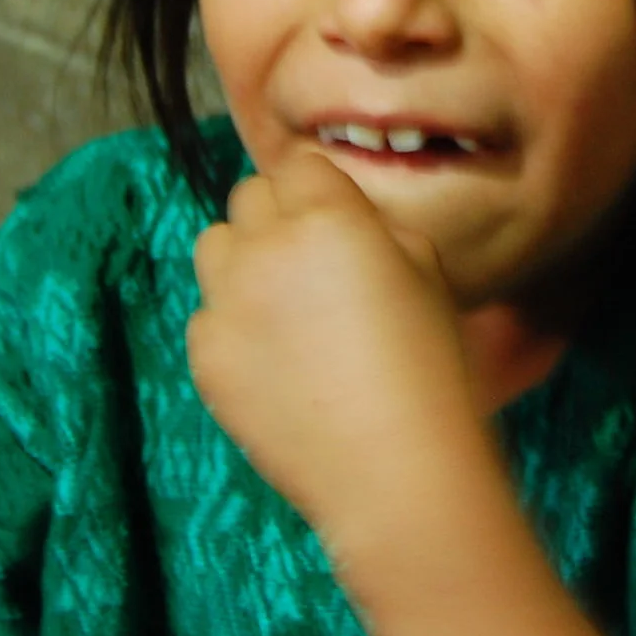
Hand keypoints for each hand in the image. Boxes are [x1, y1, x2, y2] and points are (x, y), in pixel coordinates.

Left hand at [187, 150, 490, 554]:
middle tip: (311, 267)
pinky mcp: (204, 355)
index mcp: (328, 217)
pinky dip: (232, 327)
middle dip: (277, 220)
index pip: (300, 167)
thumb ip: (377, 229)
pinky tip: (274, 364)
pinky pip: (205, 315)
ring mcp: (226, 302)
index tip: (337, 225)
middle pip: (249, 198)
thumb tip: (347, 222)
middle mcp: (266, 248)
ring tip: (281, 309)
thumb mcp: (428, 272)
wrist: (393, 469)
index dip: (321, 195)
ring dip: (242, 261)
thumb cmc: (430, 368)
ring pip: (213, 246)